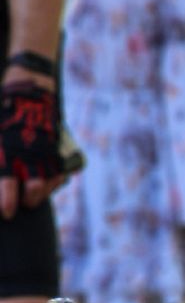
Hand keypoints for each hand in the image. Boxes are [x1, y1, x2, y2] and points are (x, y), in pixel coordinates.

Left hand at [0, 83, 60, 219]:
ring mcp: (48, 151)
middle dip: (29, 201)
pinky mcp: (61, 149)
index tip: (6, 213)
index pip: (8, 185)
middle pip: (34, 189)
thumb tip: (0, 179)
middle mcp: (31, 153)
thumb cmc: (5, 114)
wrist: (28, 89)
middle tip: (23, 205)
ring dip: (42, 193)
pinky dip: (54, 180)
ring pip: (50, 183)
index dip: (7, 202)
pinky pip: (61, 172)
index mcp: (8, 150)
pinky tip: (47, 182)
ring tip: (33, 198)